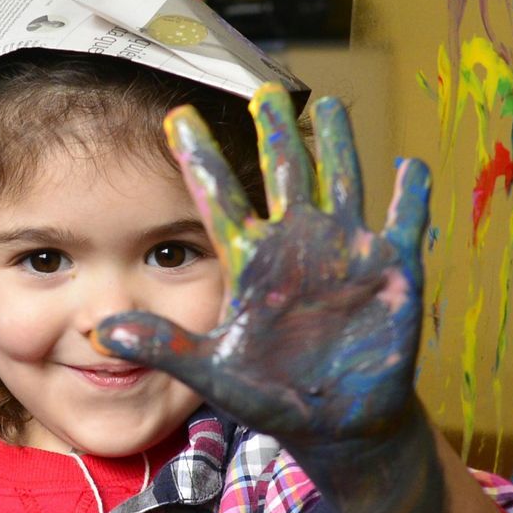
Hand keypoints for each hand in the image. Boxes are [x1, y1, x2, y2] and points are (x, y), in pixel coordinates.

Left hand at [93, 87, 449, 512]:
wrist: (337, 425)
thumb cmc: (273, 397)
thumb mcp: (211, 373)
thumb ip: (163, 346)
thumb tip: (103, 329)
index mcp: (251, 262)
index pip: (219, 198)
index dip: (198, 158)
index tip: (176, 115)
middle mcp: (297, 245)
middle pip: (284, 173)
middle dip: (275, 131)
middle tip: (265, 86)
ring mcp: (344, 253)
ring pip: (340, 181)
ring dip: (337, 144)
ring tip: (330, 102)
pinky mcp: (390, 270)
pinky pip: (404, 223)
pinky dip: (410, 196)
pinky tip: (409, 165)